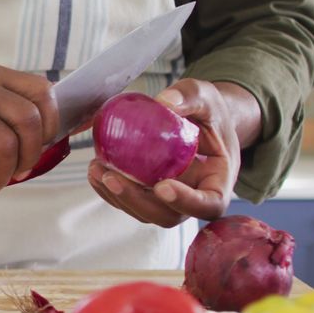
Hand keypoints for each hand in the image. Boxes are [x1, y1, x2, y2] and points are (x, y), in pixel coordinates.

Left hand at [88, 79, 261, 226]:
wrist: (201, 119)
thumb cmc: (210, 111)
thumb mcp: (206, 96)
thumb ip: (190, 97)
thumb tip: (164, 103)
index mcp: (218, 180)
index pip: (209, 204)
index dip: (186, 202)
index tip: (162, 186)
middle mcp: (194, 196)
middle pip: (168, 215)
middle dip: (138, 201)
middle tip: (113, 178)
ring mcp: (170, 199)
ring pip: (145, 211)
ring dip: (118, 196)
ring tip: (97, 169)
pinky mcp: (149, 193)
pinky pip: (130, 200)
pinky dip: (110, 190)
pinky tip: (95, 170)